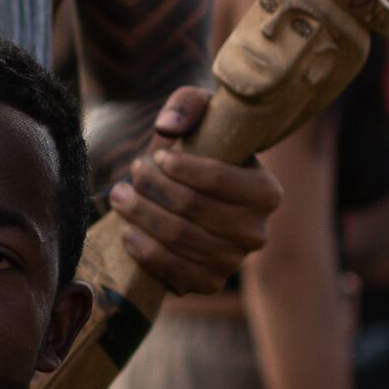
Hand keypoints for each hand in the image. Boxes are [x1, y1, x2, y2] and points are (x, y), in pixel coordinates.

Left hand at [110, 86, 283, 296]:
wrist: (203, 195)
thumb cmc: (206, 150)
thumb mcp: (204, 115)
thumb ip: (188, 104)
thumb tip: (168, 127)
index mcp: (268, 192)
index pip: (219, 180)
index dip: (180, 167)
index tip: (157, 155)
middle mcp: (257, 232)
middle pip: (192, 209)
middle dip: (152, 188)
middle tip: (132, 172)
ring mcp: (234, 262)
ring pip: (177, 237)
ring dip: (140, 215)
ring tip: (121, 195)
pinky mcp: (209, 283)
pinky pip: (171, 270)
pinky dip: (144, 249)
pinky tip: (129, 230)